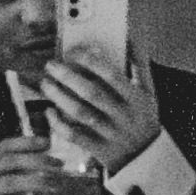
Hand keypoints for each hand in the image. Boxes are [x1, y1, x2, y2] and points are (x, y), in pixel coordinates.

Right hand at [0, 133, 75, 194]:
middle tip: (58, 165)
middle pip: (8, 161)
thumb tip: (54, 163)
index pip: (5, 147)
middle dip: (36, 161)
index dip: (26, 142)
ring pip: (7, 182)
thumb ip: (23, 172)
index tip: (48, 142)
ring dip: (34, 183)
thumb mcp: (8, 183)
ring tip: (55, 187)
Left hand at [35, 47, 164, 170]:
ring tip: (46, 83)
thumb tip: (131, 36)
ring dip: (59, 97)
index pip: (112, 76)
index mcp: (138, 99)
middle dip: (68, 77)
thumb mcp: (149, 93)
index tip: (73, 51)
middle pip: (92, 93)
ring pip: (80, 113)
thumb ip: (140, 65)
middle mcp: (125, 117)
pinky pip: (75, 136)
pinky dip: (59, 124)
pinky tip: (50, 111)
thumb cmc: (143, 118)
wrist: (147, 158)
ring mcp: (112, 135)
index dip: (91, 61)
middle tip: (51, 65)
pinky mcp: (100, 151)